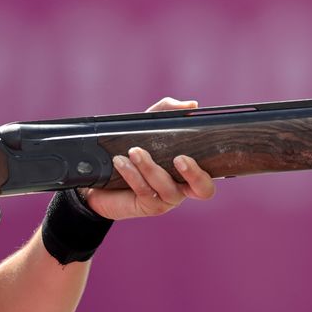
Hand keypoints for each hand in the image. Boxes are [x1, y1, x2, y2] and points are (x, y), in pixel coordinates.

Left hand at [82, 97, 216, 220]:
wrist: (102, 176)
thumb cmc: (132, 149)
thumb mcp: (148, 126)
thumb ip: (168, 111)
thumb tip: (191, 105)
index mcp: (189, 172)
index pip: (209, 176)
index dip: (203, 170)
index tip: (184, 155)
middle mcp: (182, 188)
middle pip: (203, 189)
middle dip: (193, 174)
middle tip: (178, 159)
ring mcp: (165, 199)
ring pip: (166, 187)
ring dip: (149, 167)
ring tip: (134, 152)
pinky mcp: (147, 206)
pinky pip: (144, 191)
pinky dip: (132, 174)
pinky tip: (120, 162)